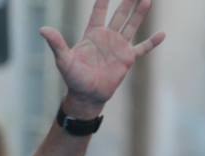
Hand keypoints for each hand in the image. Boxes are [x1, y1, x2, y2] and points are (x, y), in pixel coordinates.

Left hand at [40, 0, 164, 118]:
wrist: (86, 96)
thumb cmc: (73, 79)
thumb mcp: (63, 60)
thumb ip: (56, 43)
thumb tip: (42, 29)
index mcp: (93, 34)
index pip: (98, 11)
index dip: (102, 0)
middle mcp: (107, 37)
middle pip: (119, 14)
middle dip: (127, 1)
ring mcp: (118, 47)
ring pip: (131, 25)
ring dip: (139, 13)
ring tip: (147, 0)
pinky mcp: (127, 59)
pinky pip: (142, 48)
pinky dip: (152, 42)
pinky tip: (162, 34)